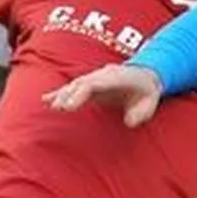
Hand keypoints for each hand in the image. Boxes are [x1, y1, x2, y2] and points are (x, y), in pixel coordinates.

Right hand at [42, 65, 161, 127]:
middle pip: (80, 84)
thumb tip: (129, 122)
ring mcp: (95, 78)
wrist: (146, 76)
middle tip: (56, 108)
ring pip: (75, 85)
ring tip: (48, 104)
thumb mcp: (150, 103)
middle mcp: (102, 75)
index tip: (68, 107)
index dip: (79, 94)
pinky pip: (73, 88)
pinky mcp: (90, 85)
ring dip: (61, 94)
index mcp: (115, 77)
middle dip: (67, 95)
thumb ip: (140, 113)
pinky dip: (60, 93)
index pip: (93, 84)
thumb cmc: (147, 92)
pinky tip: (46, 99)